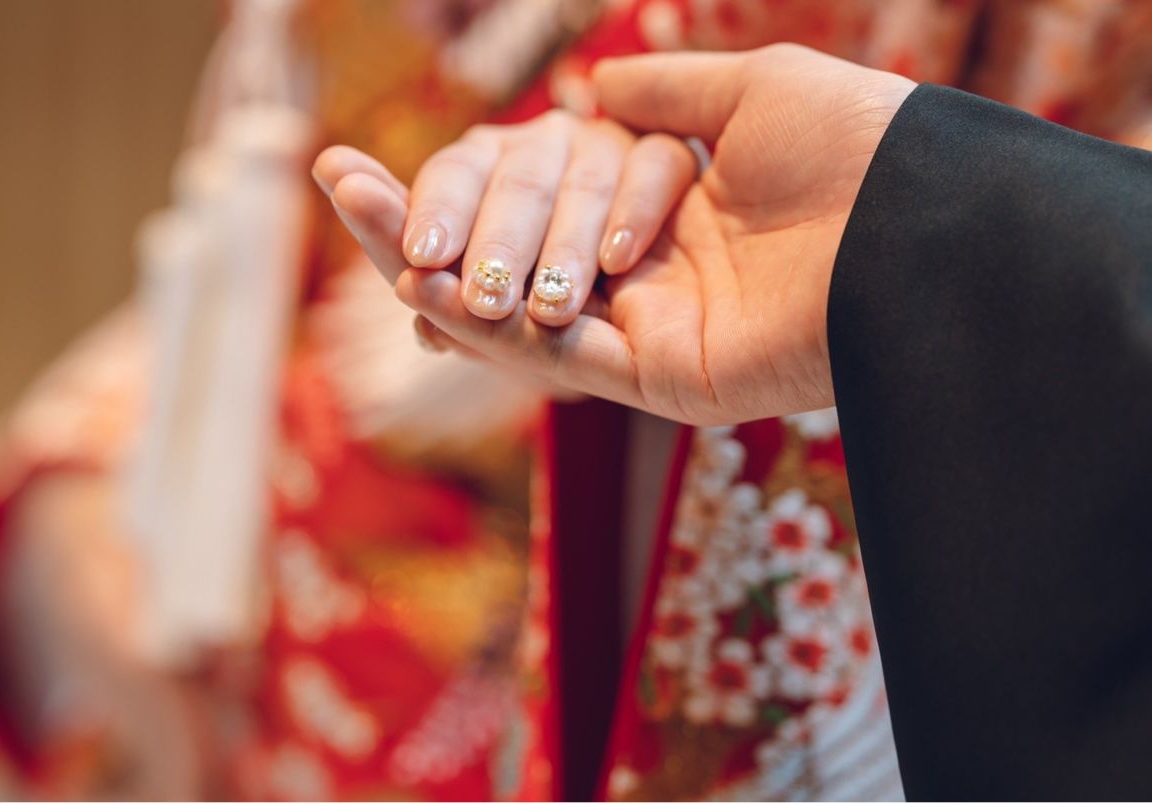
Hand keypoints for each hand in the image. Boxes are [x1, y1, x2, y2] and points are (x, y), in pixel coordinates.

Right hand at [318, 45, 914, 423]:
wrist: (920, 221)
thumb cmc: (856, 146)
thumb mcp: (752, 90)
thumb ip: (664, 98)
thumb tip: (592, 93)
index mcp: (669, 210)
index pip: (541, 201)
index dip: (468, 186)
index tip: (404, 160)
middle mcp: (650, 276)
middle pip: (510, 258)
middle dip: (423, 221)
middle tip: (341, 181)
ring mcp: (650, 332)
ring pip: (512, 310)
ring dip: (423, 262)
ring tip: (349, 202)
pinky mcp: (658, 379)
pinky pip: (551, 356)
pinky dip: (476, 317)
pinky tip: (413, 271)